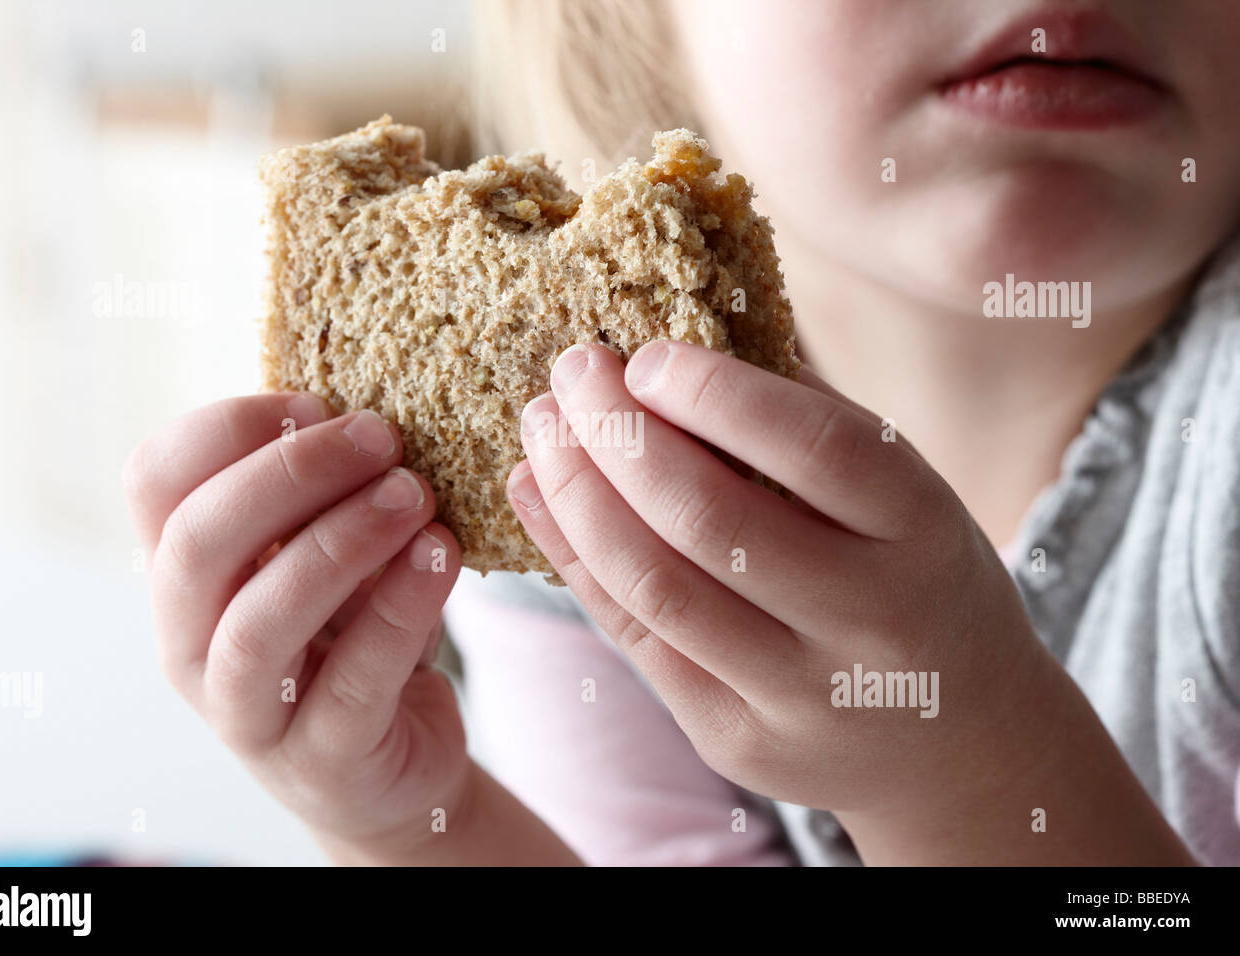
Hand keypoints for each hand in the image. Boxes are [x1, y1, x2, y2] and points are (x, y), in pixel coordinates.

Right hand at [123, 393, 466, 855]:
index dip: (229, 427)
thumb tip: (366, 408)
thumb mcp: (329, 554)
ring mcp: (244, 711)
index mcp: (182, 575)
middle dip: (292, 473)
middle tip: (382, 437)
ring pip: (261, 620)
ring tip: (415, 496)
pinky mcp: (319, 760)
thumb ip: (324, 494)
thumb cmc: (356, 635)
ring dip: (342, 541)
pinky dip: (399, 607)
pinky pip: (351, 680)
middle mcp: (189, 643)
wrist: (394, 763)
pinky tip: (442, 556)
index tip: (318, 404)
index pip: (155, 479)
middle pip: (198, 542)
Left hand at [508, 342, 1192, 863]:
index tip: (645, 355)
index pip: (814, 449)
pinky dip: (576, 558)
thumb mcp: (906, 497)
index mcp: (924, 533)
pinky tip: (540, 497)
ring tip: (544, 431)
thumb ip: (812, 428)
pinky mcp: (738, 739)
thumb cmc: (919, 581)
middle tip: (573, 373)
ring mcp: (800, 696)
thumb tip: (681, 347)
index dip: (715, 394)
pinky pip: (636, 639)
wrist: (960, 742)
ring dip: (578, 496)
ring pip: (656, 587)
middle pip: (712, 520)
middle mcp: (869, 623)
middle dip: (618, 435)